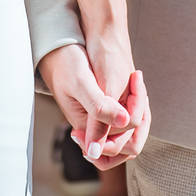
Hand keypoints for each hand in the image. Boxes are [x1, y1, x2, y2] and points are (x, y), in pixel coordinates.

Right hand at [39, 46, 149, 168]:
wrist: (56, 48)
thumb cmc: (65, 62)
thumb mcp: (81, 83)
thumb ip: (99, 107)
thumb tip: (123, 123)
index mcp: (86, 127)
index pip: (117, 146)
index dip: (131, 125)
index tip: (132, 92)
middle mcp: (93, 126)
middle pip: (125, 144)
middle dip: (139, 116)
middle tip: (136, 85)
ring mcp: (97, 118)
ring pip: (128, 131)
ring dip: (138, 109)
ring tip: (135, 82)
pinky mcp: (102, 107)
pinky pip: (125, 117)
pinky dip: (135, 103)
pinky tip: (133, 84)